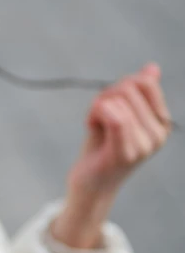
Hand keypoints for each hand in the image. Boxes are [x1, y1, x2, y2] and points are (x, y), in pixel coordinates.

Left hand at [52, 63, 170, 248]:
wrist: (89, 185)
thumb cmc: (102, 147)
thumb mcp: (119, 113)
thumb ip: (137, 92)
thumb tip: (152, 67)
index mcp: (162, 123)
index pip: (144, 82)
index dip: (119, 86)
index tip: (109, 105)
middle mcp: (159, 135)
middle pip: (128, 87)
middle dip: (105, 97)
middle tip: (98, 118)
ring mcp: (145, 146)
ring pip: (117, 99)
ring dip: (96, 107)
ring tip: (95, 126)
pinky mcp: (125, 154)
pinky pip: (116, 118)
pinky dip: (96, 114)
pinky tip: (90, 126)